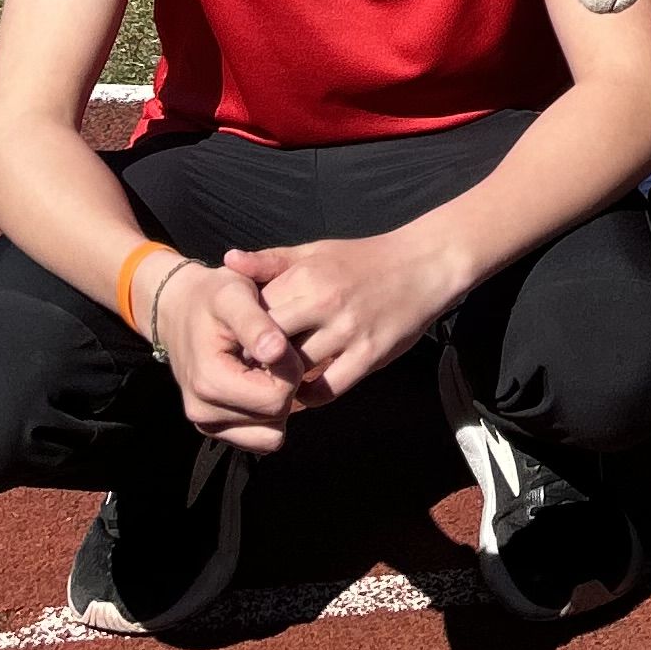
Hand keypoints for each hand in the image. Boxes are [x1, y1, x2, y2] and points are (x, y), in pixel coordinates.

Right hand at [152, 259, 314, 453]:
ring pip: (271, 435)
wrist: (180, 308)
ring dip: (277, 403)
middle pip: (276, 416)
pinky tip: (259, 385)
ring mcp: (207, 424)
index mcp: (209, 382)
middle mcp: (203, 411)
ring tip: (263, 369)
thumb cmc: (212, 297)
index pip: (277, 398)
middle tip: (273, 353)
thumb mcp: (234, 296)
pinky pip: (258, 440)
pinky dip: (267, 417)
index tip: (279, 341)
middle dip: (285, 385)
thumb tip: (276, 352)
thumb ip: (255, 323)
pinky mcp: (214, 428)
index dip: (290, 368)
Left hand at [224, 232, 459, 406]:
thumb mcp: (315, 252)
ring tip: (271, 386)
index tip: (232, 344)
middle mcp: (324, 302)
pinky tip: (305, 392)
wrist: (423, 264)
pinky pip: (328, 388)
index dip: (238, 331)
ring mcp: (348, 331)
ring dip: (281, 382)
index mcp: (305, 276)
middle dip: (253, 361)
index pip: (253, 312)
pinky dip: (310, 397)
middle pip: (268, 343)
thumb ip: (271, 261)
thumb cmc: (362, 259)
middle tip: (245, 373)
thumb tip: (227, 261)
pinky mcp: (370, 355)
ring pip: (295, 369)